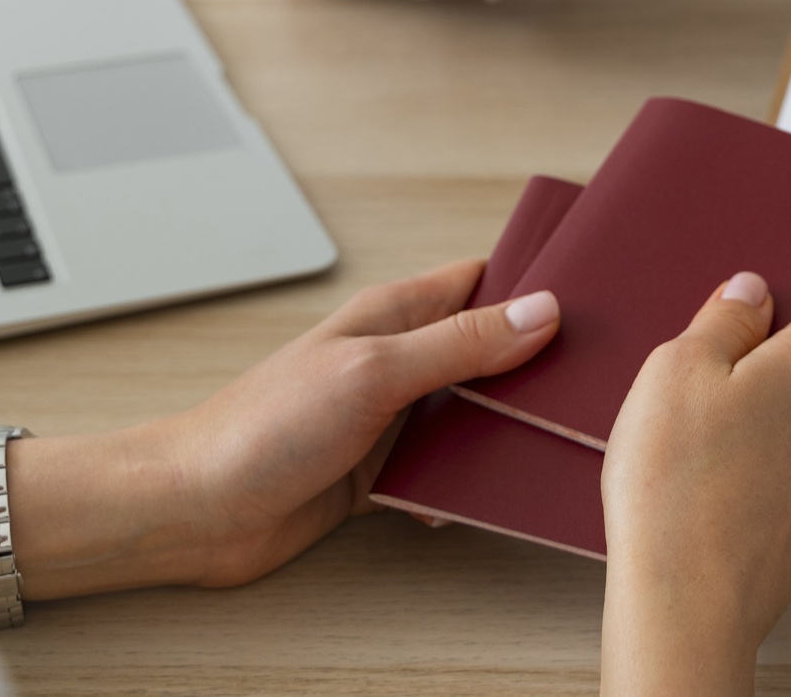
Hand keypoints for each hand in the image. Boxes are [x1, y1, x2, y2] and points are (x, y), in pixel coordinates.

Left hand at [7, 263, 559, 604]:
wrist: (196, 510)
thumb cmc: (263, 426)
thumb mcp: (374, 373)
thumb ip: (459, 344)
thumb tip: (541, 313)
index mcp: (395, 314)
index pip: (483, 281)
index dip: (537, 282)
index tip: (595, 292)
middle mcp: (398, 359)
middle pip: (490, 350)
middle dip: (535, 365)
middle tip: (591, 382)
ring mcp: (391, 416)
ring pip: (474, 414)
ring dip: (503, 431)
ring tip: (549, 444)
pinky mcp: (383, 471)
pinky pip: (446, 471)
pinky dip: (466, 484)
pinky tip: (478, 497)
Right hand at [599, 272, 790, 696]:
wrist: (685, 603)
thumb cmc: (674, 482)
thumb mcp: (677, 367)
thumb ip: (723, 319)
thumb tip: (754, 290)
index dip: (778, 317)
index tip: (732, 330)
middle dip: (755, 379)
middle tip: (691, 397)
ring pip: (790, 438)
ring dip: (751, 437)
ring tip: (688, 456)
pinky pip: (781, 491)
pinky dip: (750, 488)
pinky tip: (702, 501)